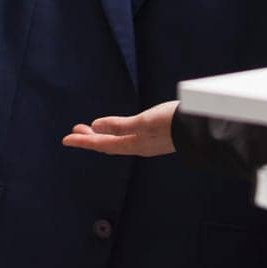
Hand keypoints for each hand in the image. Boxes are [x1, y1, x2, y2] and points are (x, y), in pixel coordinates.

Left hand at [62, 100, 177, 157]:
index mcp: (133, 144)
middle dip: (90, 138)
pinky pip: (128, 138)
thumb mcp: (144, 122)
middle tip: (74, 131)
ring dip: (102, 135)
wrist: (201, 127)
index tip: (65, 139)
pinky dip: (117, 133)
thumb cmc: (172, 122)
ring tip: (91, 128)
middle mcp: (138, 146)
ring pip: (117, 142)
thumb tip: (95, 126)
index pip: (101, 144)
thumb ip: (119, 125)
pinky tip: (120, 129)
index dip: (83, 141)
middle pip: (107, 144)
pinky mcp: (156, 137)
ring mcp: (147, 142)